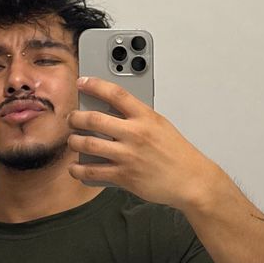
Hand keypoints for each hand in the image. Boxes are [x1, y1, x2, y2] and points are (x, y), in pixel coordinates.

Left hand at [67, 75, 221, 211]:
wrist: (191, 180)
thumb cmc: (177, 153)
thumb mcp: (160, 125)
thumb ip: (138, 118)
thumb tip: (112, 113)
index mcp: (145, 117)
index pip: (115, 93)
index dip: (94, 85)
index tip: (82, 82)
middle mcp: (135, 134)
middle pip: (93, 119)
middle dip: (75, 118)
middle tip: (72, 119)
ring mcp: (128, 156)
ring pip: (87, 145)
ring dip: (74, 142)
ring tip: (73, 141)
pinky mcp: (124, 176)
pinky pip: (92, 172)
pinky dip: (78, 170)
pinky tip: (75, 168)